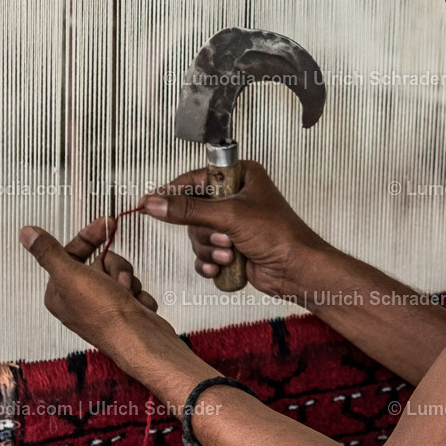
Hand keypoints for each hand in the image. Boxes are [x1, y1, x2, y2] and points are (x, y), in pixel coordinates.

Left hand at [19, 218, 164, 352]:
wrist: (139, 338)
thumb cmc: (104, 314)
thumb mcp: (70, 275)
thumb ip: (48, 251)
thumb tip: (27, 234)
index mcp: (60, 292)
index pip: (71, 252)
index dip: (90, 237)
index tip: (105, 224)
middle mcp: (79, 299)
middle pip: (100, 261)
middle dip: (114, 266)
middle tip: (118, 275)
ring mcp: (103, 304)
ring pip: (119, 272)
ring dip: (127, 279)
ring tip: (126, 293)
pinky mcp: (123, 309)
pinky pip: (133, 286)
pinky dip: (137, 292)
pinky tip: (134, 303)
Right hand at [140, 161, 328, 301]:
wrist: (296, 269)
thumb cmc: (278, 234)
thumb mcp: (229, 216)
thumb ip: (188, 209)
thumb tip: (155, 203)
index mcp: (241, 177)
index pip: (195, 178)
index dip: (173, 192)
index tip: (150, 201)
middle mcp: (236, 198)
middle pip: (193, 212)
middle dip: (205, 231)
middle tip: (223, 236)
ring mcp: (233, 224)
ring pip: (197, 236)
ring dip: (211, 249)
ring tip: (231, 253)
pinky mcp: (231, 247)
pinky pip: (205, 254)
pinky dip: (211, 262)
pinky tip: (222, 267)